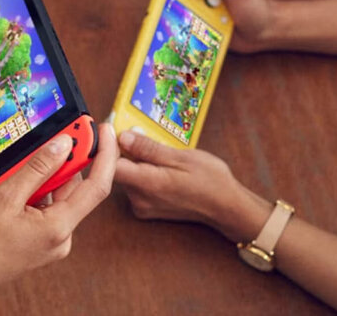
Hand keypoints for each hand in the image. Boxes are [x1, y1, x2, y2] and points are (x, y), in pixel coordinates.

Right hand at [0, 124, 117, 307]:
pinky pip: (35, 205)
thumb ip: (38, 168)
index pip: (97, 186)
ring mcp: (47, 239)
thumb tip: (64, 144)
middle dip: (56, 160)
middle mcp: (59, 236)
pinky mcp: (35, 239)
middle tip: (46, 136)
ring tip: (5, 165)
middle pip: (70, 187)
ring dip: (30, 175)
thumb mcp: (6, 196)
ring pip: (50, 194)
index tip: (104, 129)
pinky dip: (19, 191)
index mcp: (58, 228)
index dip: (105, 155)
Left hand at [115, 131, 262, 240]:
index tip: (115, 128)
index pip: (110, 165)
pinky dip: (142, 171)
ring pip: (127, 175)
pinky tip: (159, 164)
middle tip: (139, 133)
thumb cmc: (210, 180)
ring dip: (135, 160)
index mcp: (147, 184)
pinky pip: (136, 184)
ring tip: (156, 150)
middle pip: (117, 169)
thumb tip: (123, 137)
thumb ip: (148, 148)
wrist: (227, 207)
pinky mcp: (147, 208)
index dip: (109, 145)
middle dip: (124, 149)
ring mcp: (143, 206)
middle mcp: (140, 199)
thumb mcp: (181, 156)